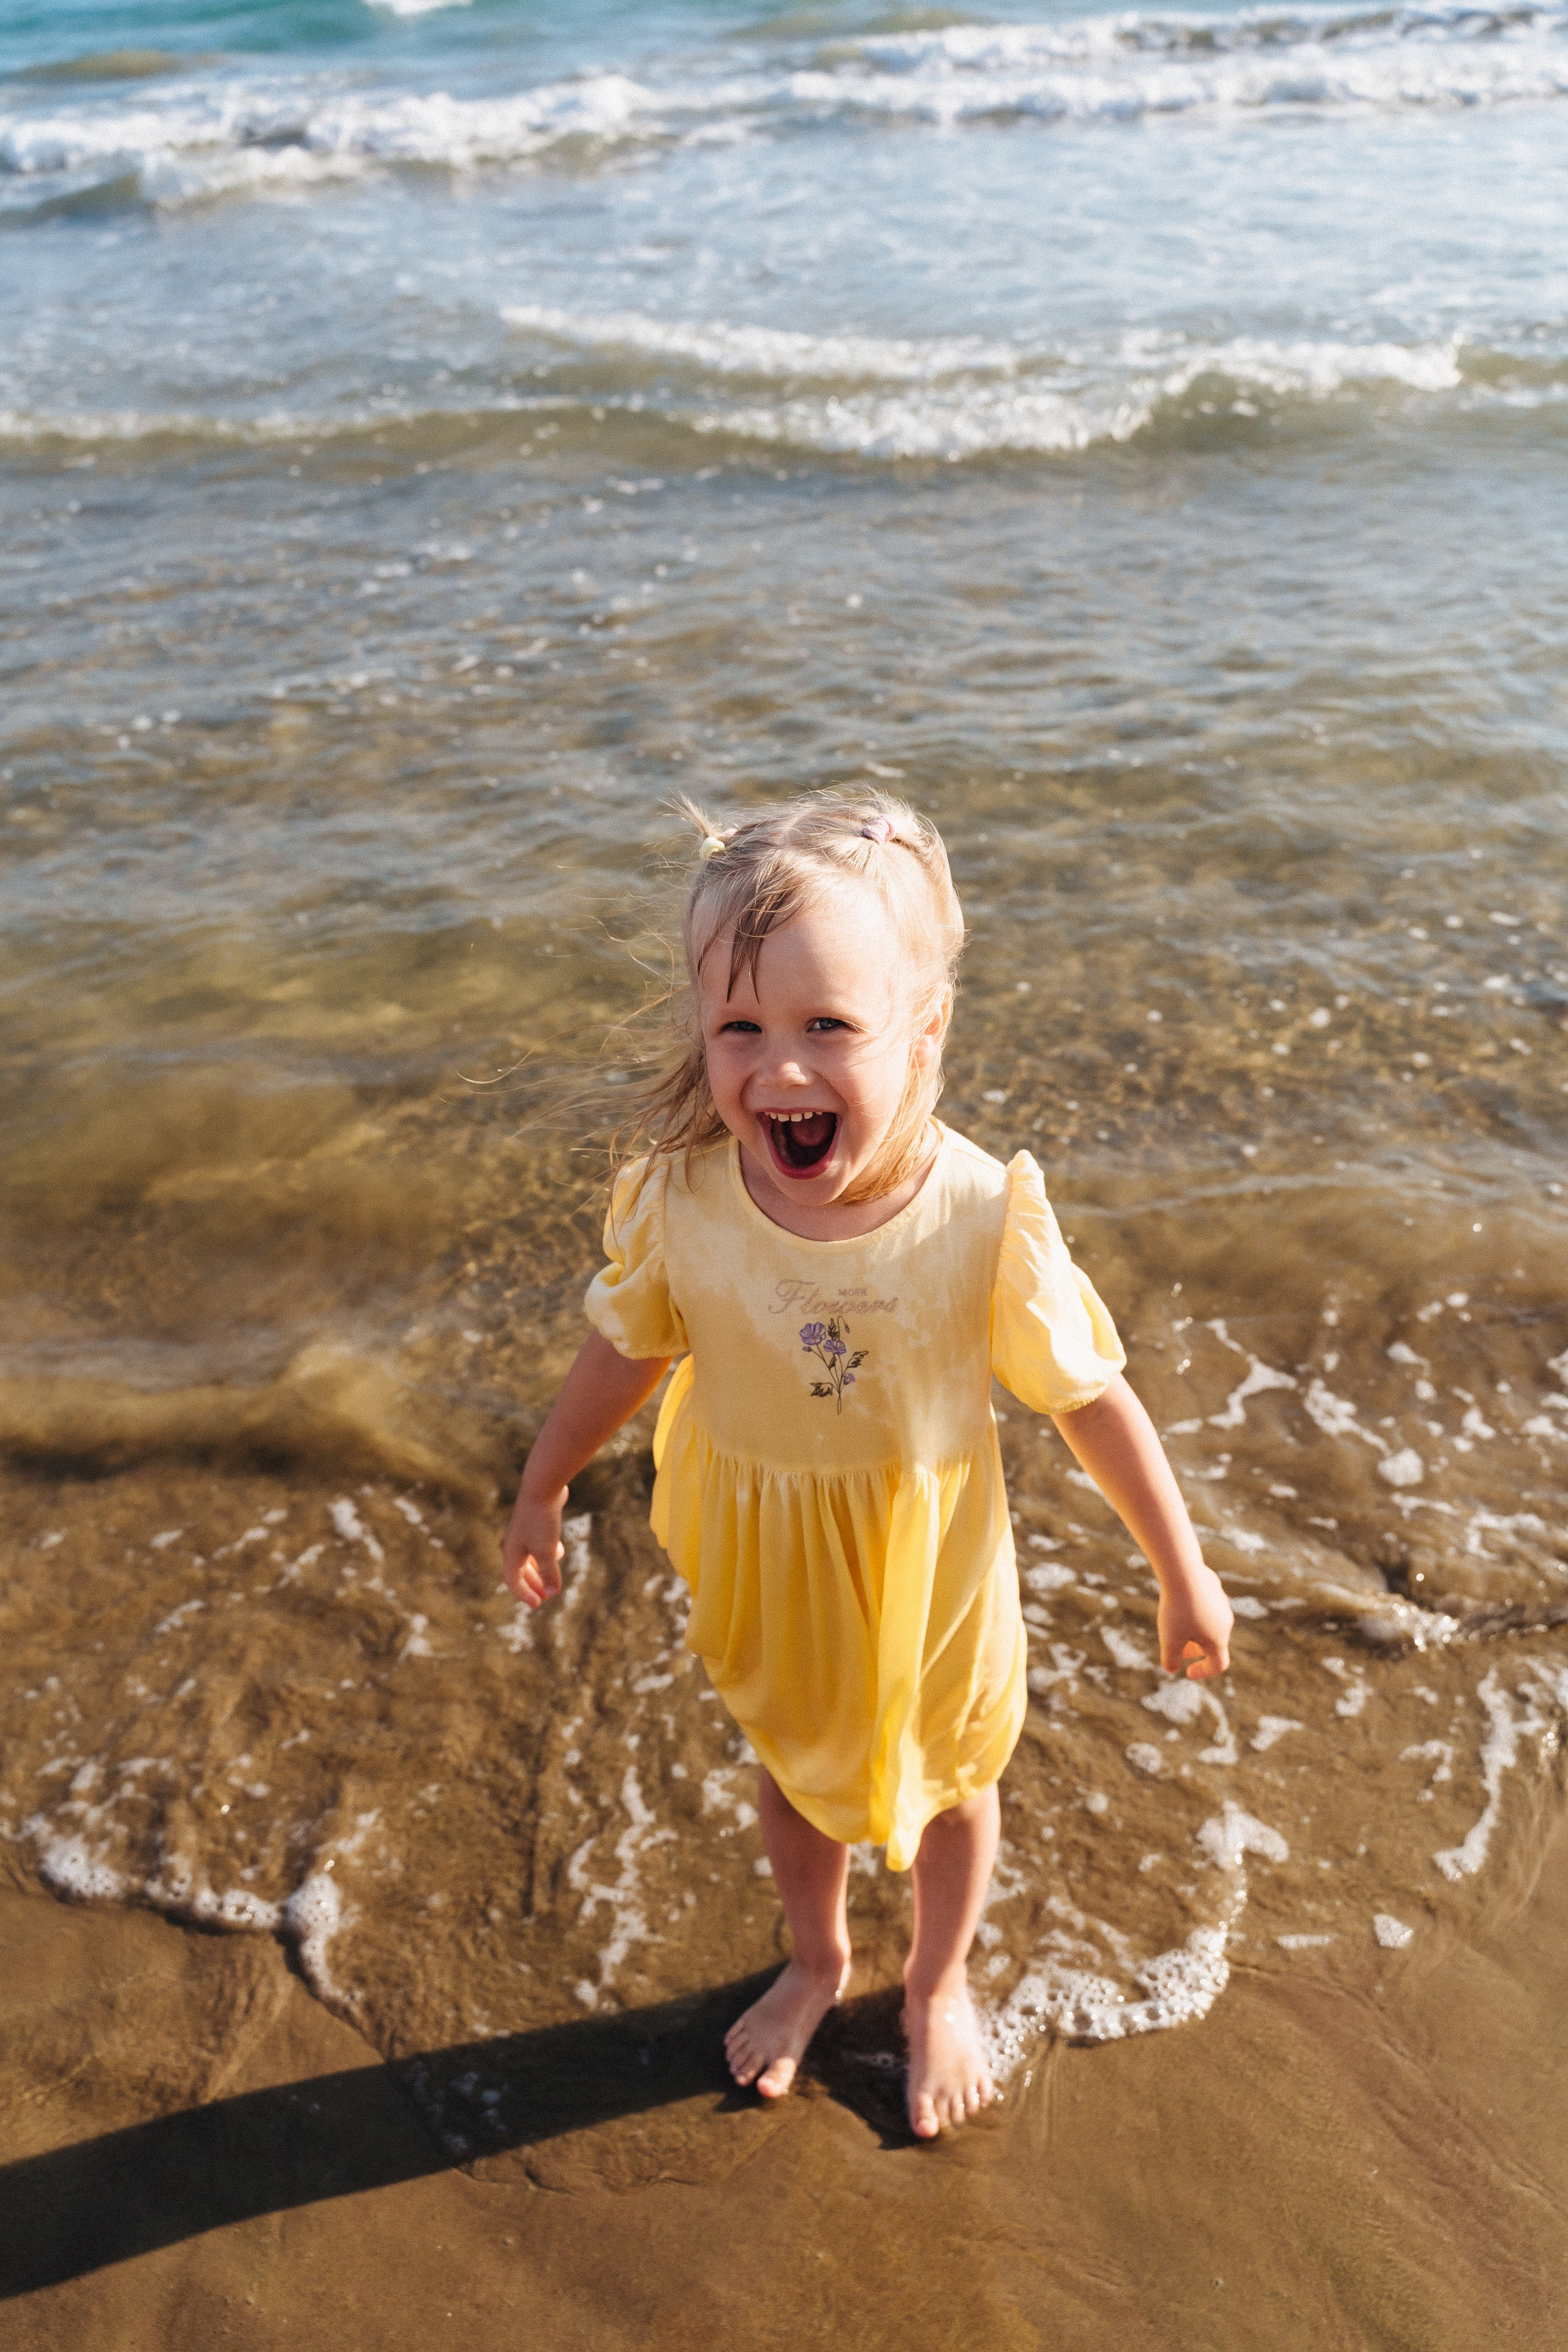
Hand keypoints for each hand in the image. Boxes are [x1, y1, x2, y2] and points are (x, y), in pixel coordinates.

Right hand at [502, 1481, 567, 1607]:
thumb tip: (553, 1593)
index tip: (537, 1605)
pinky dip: (547, 1553)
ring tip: (552, 1580)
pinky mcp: (536, 1522)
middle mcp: (515, 1543)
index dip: (524, 1594)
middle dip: (533, 1585)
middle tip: (546, 1597)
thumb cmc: (541, 1520)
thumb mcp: (546, 1550)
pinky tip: (559, 1552)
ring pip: (530, 1557)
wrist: (543, 1486)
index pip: (512, 1580)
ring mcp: (525, 1532)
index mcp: (512, 1552)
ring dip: (541, 1570)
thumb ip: (549, 1572)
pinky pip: (539, 1544)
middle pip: (521, 1571)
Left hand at [1157, 1564, 1232, 1679]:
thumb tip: (1171, 1669)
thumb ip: (1171, 1659)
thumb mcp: (1169, 1640)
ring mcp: (1222, 1604)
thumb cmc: (1177, 1610)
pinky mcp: (1214, 1587)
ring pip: (1210, 1623)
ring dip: (1195, 1631)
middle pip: (1214, 1643)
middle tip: (1178, 1651)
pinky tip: (1178, 1603)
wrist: (1183, 1572)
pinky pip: (1206, 1605)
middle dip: (1196, 1650)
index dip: (1204, 1671)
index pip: (1218, 1664)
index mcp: (1218, 1639)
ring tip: (1175, 1627)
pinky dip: (1194, 1611)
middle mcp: (1225, 1623)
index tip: (1188, 1672)